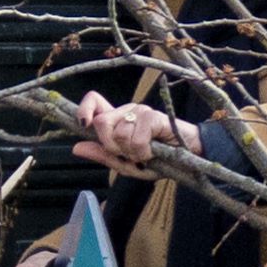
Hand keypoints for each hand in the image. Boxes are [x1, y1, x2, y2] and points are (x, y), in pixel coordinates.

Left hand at [64, 97, 198, 174]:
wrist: (189, 159)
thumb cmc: (159, 160)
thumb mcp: (126, 164)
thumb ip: (103, 155)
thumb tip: (76, 147)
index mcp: (118, 120)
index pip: (94, 102)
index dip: (84, 109)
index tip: (84, 124)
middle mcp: (127, 111)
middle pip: (101, 122)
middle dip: (111, 146)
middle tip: (129, 154)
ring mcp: (140, 111)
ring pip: (118, 134)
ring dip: (131, 152)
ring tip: (146, 153)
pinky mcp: (153, 116)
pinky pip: (137, 138)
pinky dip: (143, 152)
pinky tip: (154, 152)